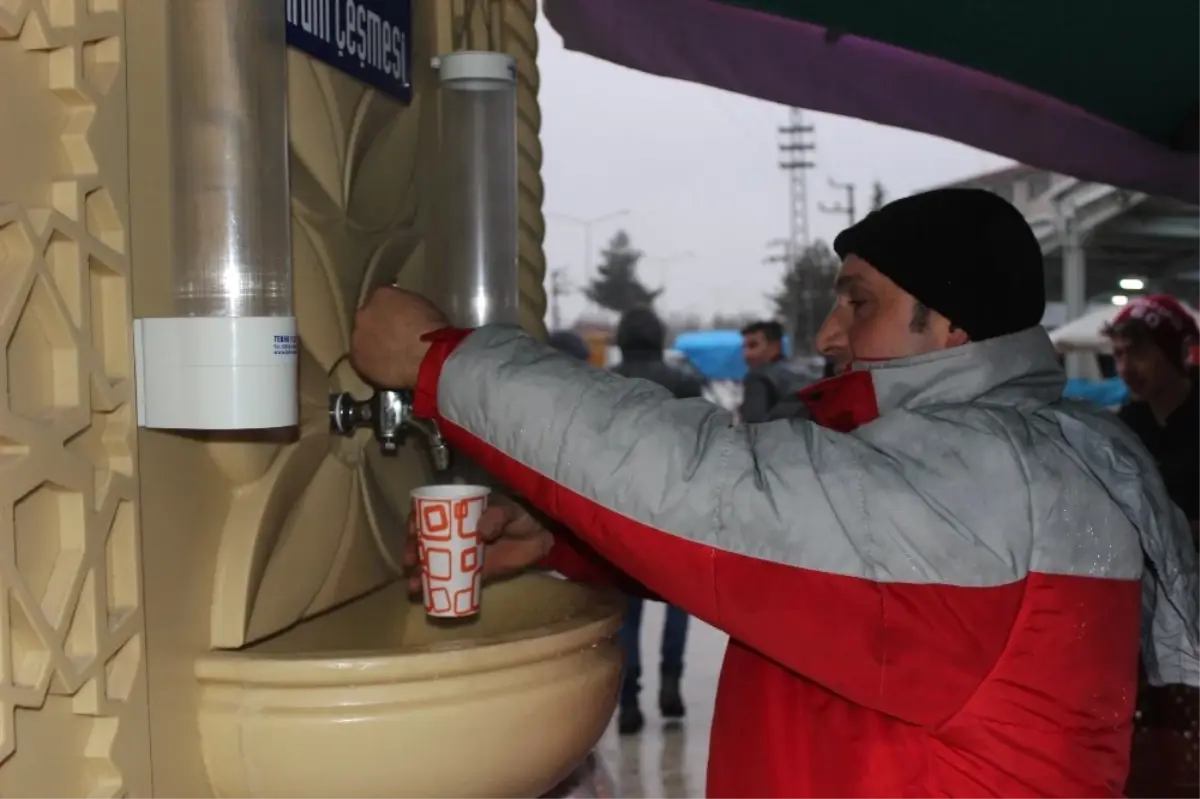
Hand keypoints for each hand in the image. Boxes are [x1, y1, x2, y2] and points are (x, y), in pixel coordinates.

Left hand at [350, 286, 449, 388]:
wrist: (428, 359)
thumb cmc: (434, 331)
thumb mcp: (424, 308)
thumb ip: (407, 308)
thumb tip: (403, 315)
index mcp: (383, 294)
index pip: (382, 298)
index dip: (392, 311)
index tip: (401, 319)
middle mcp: (364, 312)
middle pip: (368, 318)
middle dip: (378, 325)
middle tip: (395, 338)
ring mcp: (357, 337)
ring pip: (362, 340)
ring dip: (373, 345)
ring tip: (391, 357)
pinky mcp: (357, 361)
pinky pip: (363, 361)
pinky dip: (373, 365)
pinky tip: (386, 370)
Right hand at [404, 494, 553, 594]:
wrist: (539, 538)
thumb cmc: (520, 517)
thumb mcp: (509, 510)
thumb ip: (496, 516)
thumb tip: (479, 530)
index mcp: (459, 512)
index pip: (430, 515)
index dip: (415, 522)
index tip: (411, 532)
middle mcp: (454, 533)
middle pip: (424, 540)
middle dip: (412, 550)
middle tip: (409, 560)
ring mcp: (460, 554)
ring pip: (434, 561)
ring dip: (419, 572)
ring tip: (413, 583)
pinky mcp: (471, 573)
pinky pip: (450, 580)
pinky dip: (438, 587)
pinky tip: (424, 595)